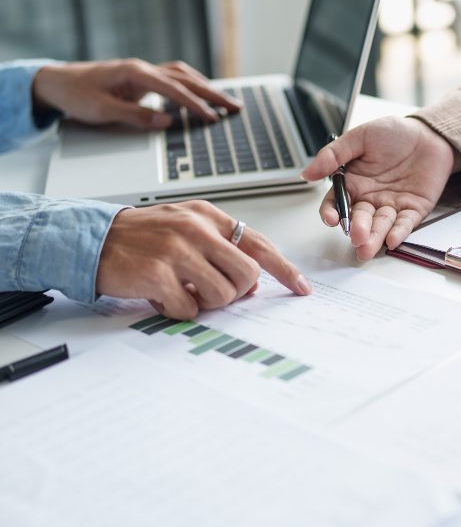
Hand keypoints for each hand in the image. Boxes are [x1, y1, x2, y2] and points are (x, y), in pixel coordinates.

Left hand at [32, 59, 239, 128]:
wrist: (57, 82)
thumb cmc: (76, 95)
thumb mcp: (101, 110)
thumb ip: (135, 116)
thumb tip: (166, 121)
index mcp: (135, 73)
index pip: (174, 89)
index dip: (195, 105)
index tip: (213, 117)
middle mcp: (143, 69)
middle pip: (186, 79)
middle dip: (213, 93)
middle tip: (235, 107)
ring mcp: (143, 72)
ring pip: (183, 76)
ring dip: (205, 87)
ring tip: (225, 101)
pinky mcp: (142, 79)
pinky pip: (174, 79)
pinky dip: (192, 86)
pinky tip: (201, 95)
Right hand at [96, 201, 311, 319]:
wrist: (94, 239)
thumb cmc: (143, 237)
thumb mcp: (186, 228)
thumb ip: (220, 248)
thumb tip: (252, 282)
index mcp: (208, 216)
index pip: (259, 244)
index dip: (285, 269)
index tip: (301, 287)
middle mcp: (196, 229)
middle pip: (247, 274)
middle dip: (236, 292)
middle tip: (212, 292)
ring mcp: (177, 250)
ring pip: (223, 294)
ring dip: (205, 302)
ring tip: (183, 291)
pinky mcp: (158, 274)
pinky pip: (189, 309)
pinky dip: (178, 310)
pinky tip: (161, 296)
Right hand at [301, 117, 460, 259]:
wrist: (429, 133)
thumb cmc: (394, 133)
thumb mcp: (360, 137)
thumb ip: (333, 155)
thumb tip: (307, 173)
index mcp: (354, 183)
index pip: (337, 203)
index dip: (332, 212)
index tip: (331, 219)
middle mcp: (370, 198)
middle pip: (359, 219)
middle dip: (357, 229)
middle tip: (356, 236)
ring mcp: (391, 205)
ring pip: (380, 225)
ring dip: (374, 237)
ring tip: (367, 247)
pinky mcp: (414, 209)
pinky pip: (405, 223)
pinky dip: (399, 232)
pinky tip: (392, 240)